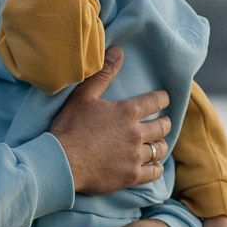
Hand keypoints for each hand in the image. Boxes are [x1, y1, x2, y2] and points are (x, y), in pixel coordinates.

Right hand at [49, 48, 170, 195]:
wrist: (61, 162)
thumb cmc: (70, 127)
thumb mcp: (83, 95)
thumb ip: (103, 73)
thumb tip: (118, 51)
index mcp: (127, 112)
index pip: (156, 101)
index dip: (162, 99)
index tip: (163, 99)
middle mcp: (136, 133)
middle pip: (162, 126)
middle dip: (164, 122)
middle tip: (163, 122)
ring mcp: (135, 156)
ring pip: (159, 149)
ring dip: (160, 145)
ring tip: (156, 144)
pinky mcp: (131, 176)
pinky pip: (154, 172)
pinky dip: (156, 168)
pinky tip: (153, 165)